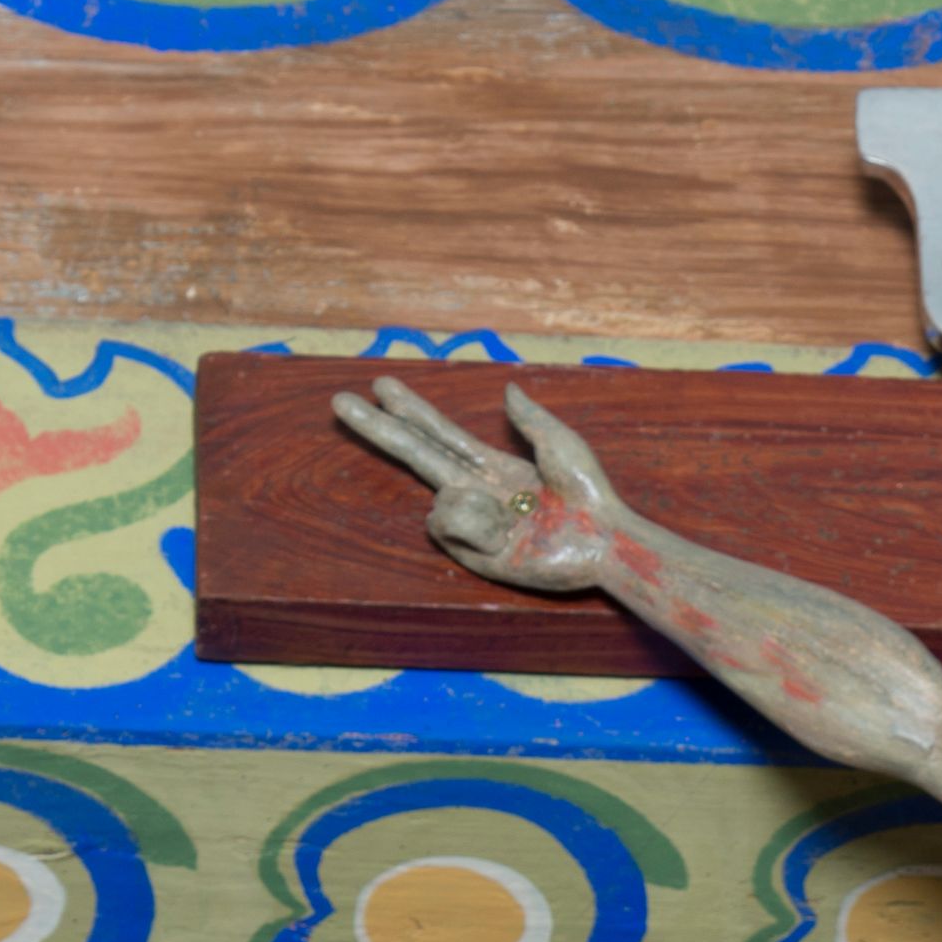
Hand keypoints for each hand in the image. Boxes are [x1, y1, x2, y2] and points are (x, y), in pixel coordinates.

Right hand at [331, 375, 622, 594]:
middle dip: (379, 429)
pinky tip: (506, 536)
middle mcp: (477, 492)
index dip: (412, 411)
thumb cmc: (590, 494)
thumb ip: (528, 418)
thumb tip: (506, 388)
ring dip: (470, 503)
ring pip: (437, 499)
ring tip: (517, 517)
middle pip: (416, 456)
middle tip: (339, 402)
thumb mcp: (559, 443)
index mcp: (492, 466)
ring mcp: (474, 525)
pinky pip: (448, 525)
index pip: (441, 435)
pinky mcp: (474, 555)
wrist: (603, 541)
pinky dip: (474, 523)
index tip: (382, 386)